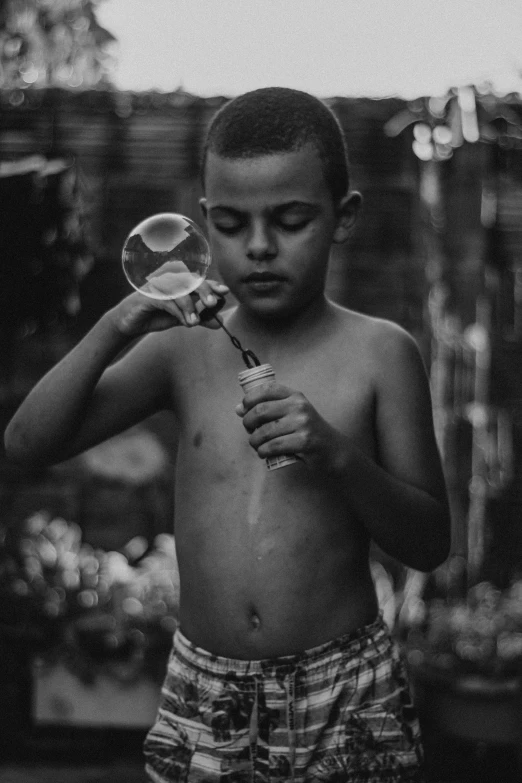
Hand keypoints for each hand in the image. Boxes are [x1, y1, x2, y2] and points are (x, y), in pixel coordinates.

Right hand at [110, 280, 228, 336]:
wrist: (131, 323)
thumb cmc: (156, 315)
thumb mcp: (182, 318)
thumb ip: (200, 318)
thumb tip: (220, 323)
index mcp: (180, 284)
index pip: (199, 282)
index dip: (213, 285)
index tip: (224, 292)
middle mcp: (170, 281)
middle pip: (191, 281)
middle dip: (204, 290)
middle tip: (212, 303)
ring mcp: (159, 286)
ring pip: (179, 291)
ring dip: (189, 307)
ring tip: (194, 322)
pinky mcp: (149, 295)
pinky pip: (167, 300)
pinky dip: (178, 311)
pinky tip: (184, 321)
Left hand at [236, 382, 343, 469]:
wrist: (333, 449)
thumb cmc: (307, 430)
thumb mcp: (292, 414)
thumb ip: (268, 409)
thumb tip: (238, 409)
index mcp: (295, 396)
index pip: (266, 389)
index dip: (249, 398)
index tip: (243, 409)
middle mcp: (299, 406)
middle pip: (260, 411)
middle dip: (248, 422)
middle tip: (249, 431)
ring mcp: (303, 423)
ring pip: (264, 431)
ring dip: (254, 441)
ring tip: (256, 445)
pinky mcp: (304, 441)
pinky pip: (273, 446)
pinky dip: (263, 451)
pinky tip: (263, 453)